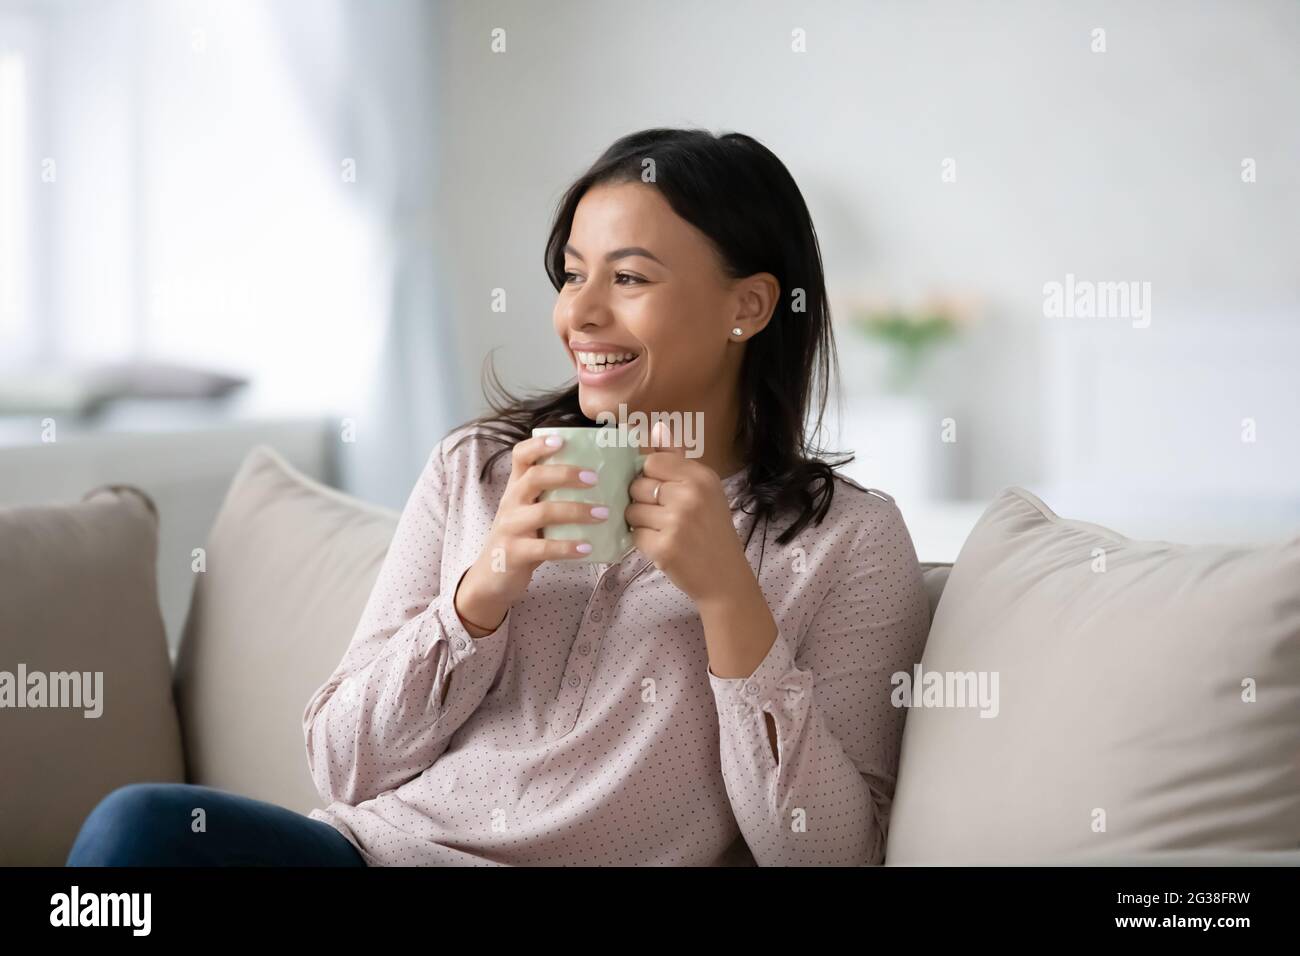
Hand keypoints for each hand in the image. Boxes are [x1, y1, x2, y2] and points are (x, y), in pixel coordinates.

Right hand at [454, 434, 608, 632]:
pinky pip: (543, 548)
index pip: (520, 456)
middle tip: (595, 478)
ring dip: (576, 511)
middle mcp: (511, 502)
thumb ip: (553, 495)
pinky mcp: (513, 553)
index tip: (562, 440)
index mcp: (516, 487)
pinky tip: (587, 547)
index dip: (538, 445)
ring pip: (542, 512)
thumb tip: (603, 481)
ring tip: (603, 514)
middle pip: (534, 478)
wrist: (491, 577)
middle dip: (566, 474)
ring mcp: (510, 528)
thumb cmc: (522, 538)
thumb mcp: (530, 511)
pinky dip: (567, 547)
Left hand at [625, 421, 750, 602]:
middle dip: (642, 501)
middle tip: (663, 515)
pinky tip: (661, 545)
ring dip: (640, 522)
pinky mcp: (663, 547)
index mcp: (701, 477)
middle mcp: (690, 495)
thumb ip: (676, 461)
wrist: (726, 578)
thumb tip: (656, 428)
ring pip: (631, 509)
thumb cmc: (712, 532)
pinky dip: (643, 541)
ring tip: (662, 530)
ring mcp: (676, 522)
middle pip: (637, 485)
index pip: (652, 461)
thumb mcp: (704, 491)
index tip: (659, 490)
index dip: (648, 476)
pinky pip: (634, 534)